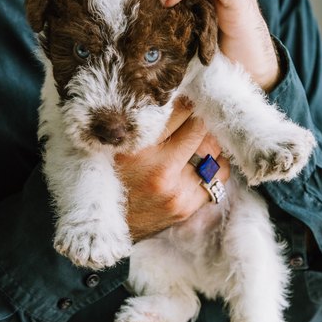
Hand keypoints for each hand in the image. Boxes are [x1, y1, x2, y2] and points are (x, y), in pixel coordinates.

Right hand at [116, 99, 229, 239]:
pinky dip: (215, 164)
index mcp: (136, 148)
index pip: (179, 110)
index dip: (186, 101)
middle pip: (201, 128)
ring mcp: (176, 192)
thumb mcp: (112, 145)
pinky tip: (201, 162)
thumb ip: (138, 123)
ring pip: (214, 150)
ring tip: (196, 140)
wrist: (102, 225)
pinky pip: (219, 176)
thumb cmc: (107, 177)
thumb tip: (170, 95)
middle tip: (193, 117)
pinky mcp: (187, 207)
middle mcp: (159, 170)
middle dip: (199, 119)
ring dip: (208, 141)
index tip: (185, 98)